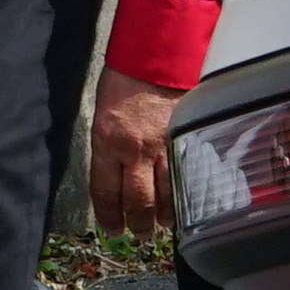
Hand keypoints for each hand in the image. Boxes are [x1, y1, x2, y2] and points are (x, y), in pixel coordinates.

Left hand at [89, 71, 181, 234]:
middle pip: (138, 202)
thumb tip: (115, 177)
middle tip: (140, 235)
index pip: (105, 192)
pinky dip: (186, 195)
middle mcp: (135, 151)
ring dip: (164, 216)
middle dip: (138, 224)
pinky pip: (187, 177)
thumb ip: (108, 149)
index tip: (112, 228)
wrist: (156, 55)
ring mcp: (164, 148)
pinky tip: (186, 204)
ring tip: (163, 226)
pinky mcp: (186, 141)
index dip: (109, 216)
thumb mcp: (102, 115)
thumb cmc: (124, 80)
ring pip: (166, 195)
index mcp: (108, 143)